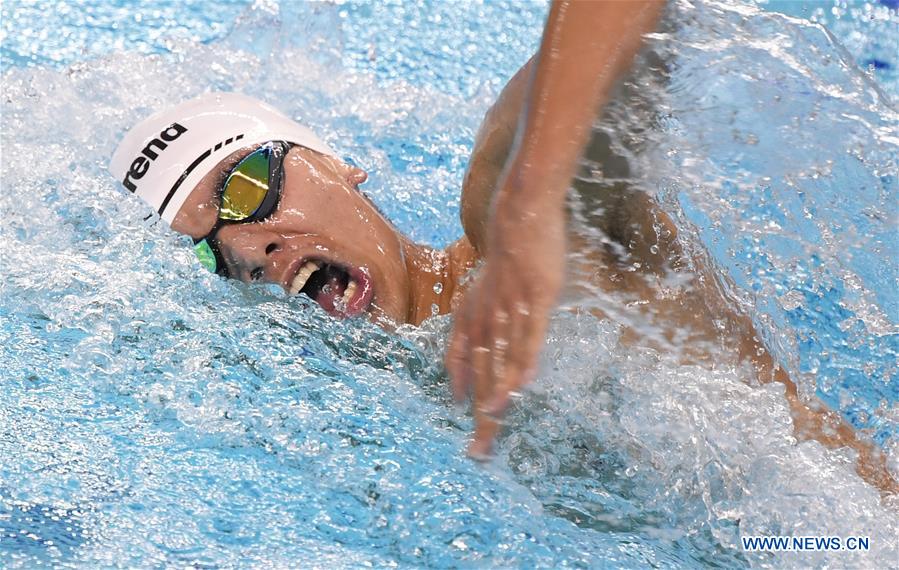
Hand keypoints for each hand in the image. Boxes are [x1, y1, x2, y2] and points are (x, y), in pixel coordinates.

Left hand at [446, 182, 564, 457]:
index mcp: (471, 315)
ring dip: (497, 396)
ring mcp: (508, 310)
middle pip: (480, 374)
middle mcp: (484, 317)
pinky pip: (528, 337)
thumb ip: (481, 318)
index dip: (463, 391)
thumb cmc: (506, 255)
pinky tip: (521, 386)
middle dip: (479, 414)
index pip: (460, 362)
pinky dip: (523, 362)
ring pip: (501, 360)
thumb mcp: (486, 288)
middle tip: (479, 450)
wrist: (518, 215)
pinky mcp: (534, 299)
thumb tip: (488, 342)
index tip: (468, 417)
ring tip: (492, 427)